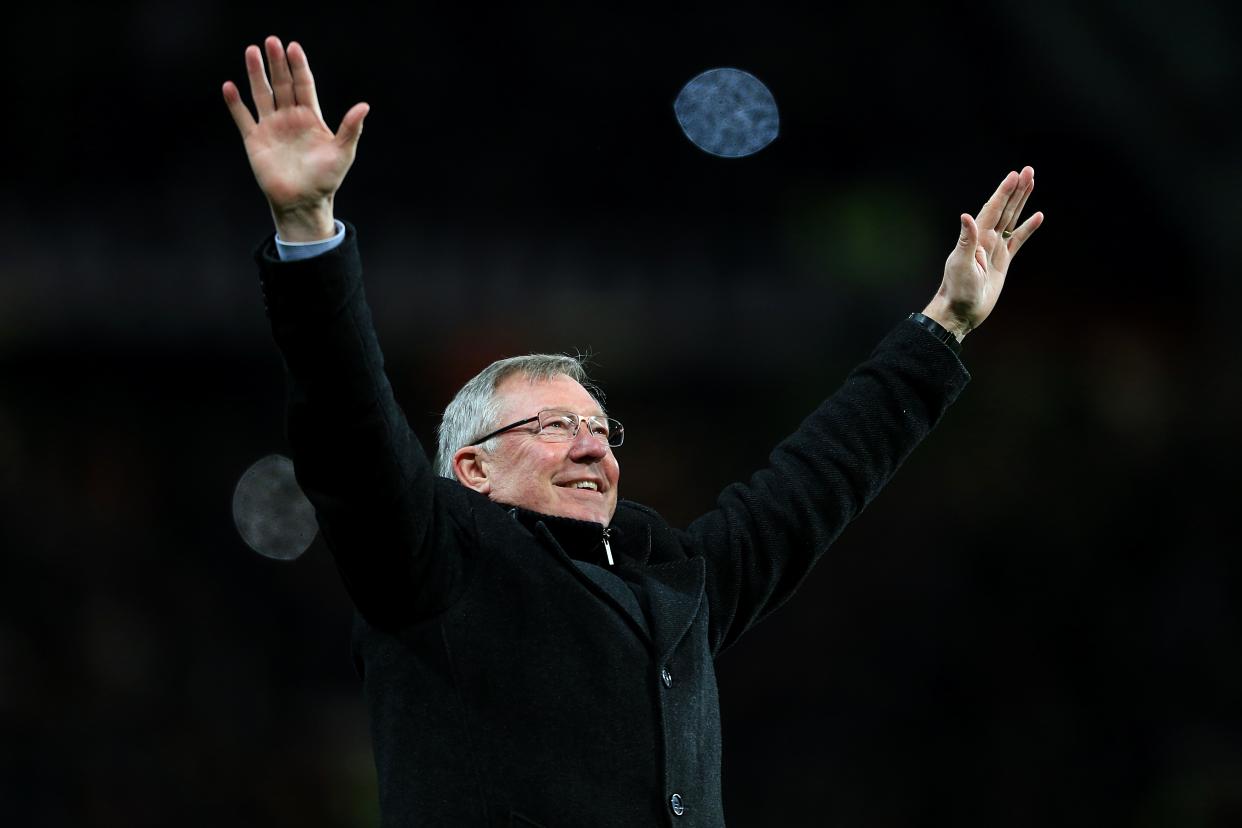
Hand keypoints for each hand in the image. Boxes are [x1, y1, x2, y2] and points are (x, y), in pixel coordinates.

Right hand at [222, 36, 368, 240]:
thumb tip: (364, 106)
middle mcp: (289, 117)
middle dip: (276, 63)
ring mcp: (271, 127)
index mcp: (310, 117)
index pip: (304, 85)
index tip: (294, 48)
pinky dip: (235, 103)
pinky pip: (242, 118)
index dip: (299, 67)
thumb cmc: (326, 179)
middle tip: (271, 41)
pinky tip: (230, 87)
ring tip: (251, 52)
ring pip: (261, 94)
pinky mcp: (255, 140)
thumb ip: (351, 129)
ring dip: (255, 74)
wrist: (304, 202)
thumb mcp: (343, 153)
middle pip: (282, 84)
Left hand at [922, 167, 1043, 340]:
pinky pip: (1018, 240)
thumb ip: (966, 240)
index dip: (1004, 192)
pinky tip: (1038, 216)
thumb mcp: (960, 264)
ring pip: (1012, 219)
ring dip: (1021, 202)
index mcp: (977, 237)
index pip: (993, 208)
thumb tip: (966, 216)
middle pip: (1005, 209)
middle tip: (1028, 170)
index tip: (1015, 175)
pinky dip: (1027, 228)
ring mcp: (995, 249)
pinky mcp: (1003, 261)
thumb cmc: (957, 290)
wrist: (960, 311)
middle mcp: (986, 239)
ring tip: (1032, 183)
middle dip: (1016, 190)